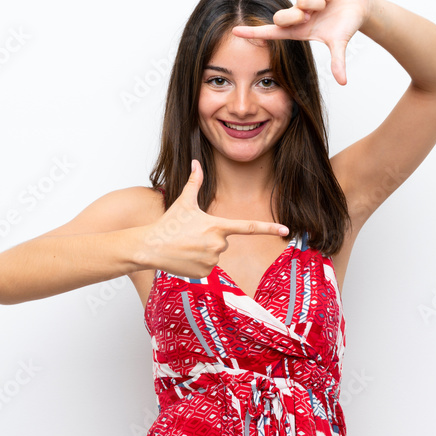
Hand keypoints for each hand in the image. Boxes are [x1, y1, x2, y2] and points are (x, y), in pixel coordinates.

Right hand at [142, 159, 289, 278]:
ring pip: (215, 255)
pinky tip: (184, 258)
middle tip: (190, 236)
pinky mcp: (204, 273)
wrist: (150, 247)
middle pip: (223, 241)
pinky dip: (197, 263)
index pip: (248, 227)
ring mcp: (211, 261)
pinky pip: (207, 267)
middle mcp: (218, 245)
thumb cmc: (168, 223)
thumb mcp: (184, 202)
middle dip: (210, 238)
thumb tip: (196, 162)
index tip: (286, 229)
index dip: (269, 227)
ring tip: (185, 247)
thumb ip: (194, 182)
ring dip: (203, 251)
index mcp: (217, 226)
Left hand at [231, 0, 371, 85]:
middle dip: (295, 17)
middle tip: (310, 16)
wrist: (360, 5)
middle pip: (280, 17)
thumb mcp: (339, 43)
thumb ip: (338, 62)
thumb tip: (343, 82)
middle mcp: (297, 14)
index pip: (271, 32)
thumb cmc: (346, 24)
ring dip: (316, 3)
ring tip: (327, 5)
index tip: (235, 32)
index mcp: (298, 30)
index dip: (253, 32)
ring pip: (299, 0)